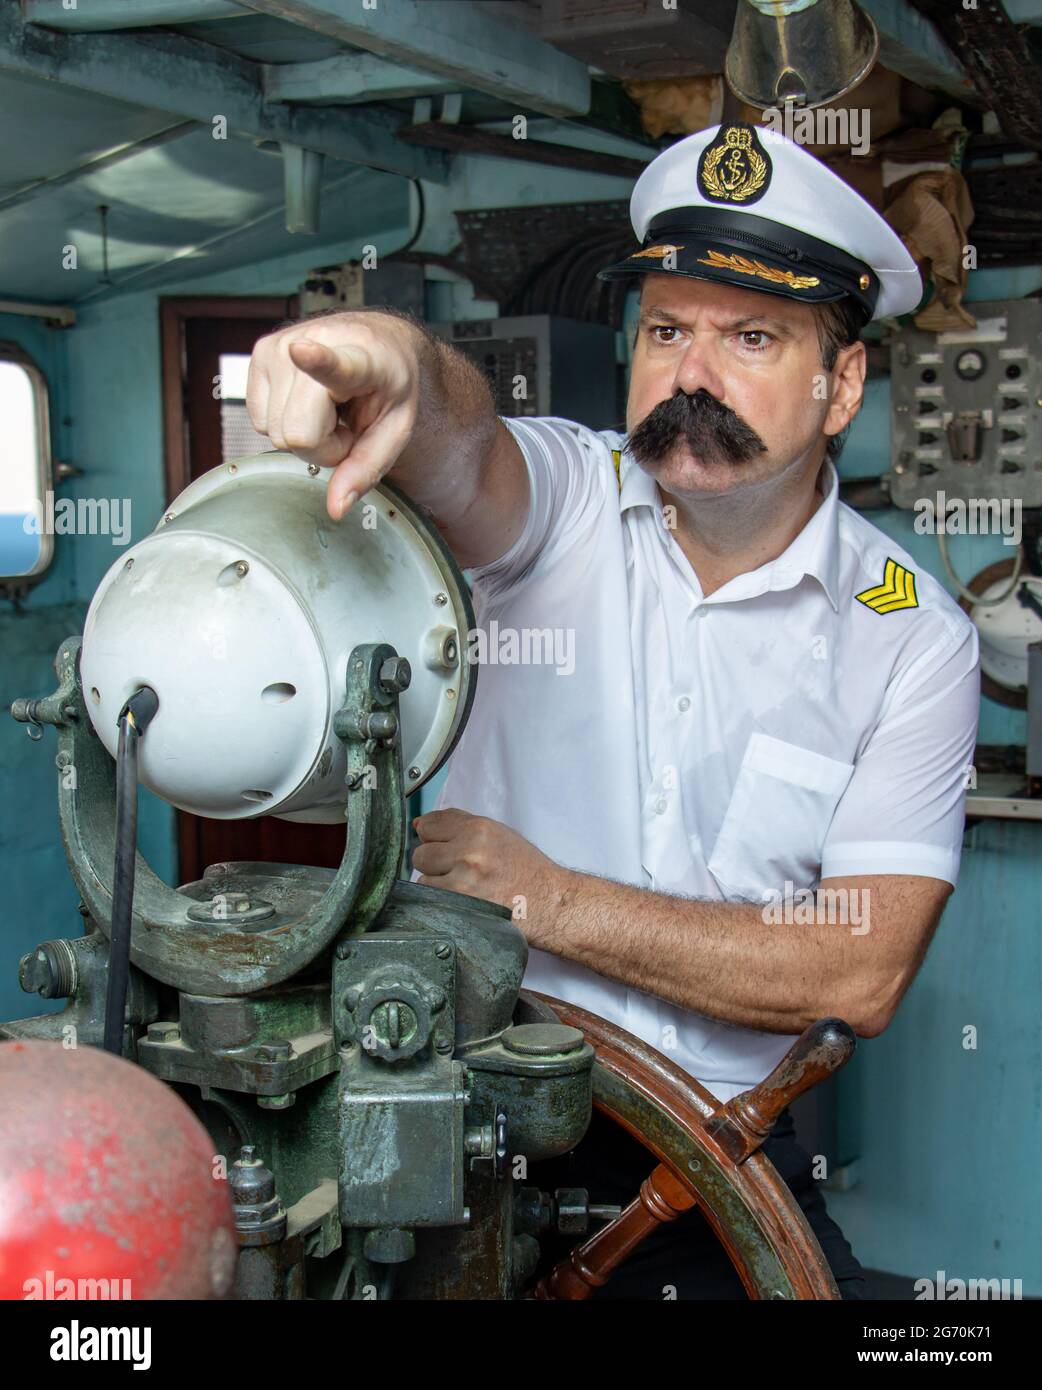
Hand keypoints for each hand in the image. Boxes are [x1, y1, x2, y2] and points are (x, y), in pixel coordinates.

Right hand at [246, 312, 421, 520]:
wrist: (378, 343)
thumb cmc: (388, 387)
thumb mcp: (395, 430)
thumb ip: (367, 468)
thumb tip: (335, 508)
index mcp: (361, 358)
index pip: (333, 363)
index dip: (316, 361)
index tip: (301, 351)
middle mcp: (313, 342)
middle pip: (296, 434)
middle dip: (321, 446)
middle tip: (344, 425)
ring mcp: (279, 346)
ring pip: (274, 432)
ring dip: (304, 433)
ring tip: (329, 409)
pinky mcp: (258, 353)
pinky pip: (258, 421)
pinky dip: (285, 421)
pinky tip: (308, 402)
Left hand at [412, 809, 569, 945]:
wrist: (550, 902)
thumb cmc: (526, 870)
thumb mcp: (498, 835)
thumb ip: (459, 826)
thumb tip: (418, 825)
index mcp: (479, 828)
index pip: (429, 824)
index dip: (431, 837)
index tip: (440, 845)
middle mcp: (469, 851)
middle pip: (421, 853)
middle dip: (433, 862)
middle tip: (455, 870)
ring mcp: (463, 880)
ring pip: (423, 878)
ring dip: (437, 884)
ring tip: (462, 888)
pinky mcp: (460, 906)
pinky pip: (432, 900)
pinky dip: (441, 902)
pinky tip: (462, 901)